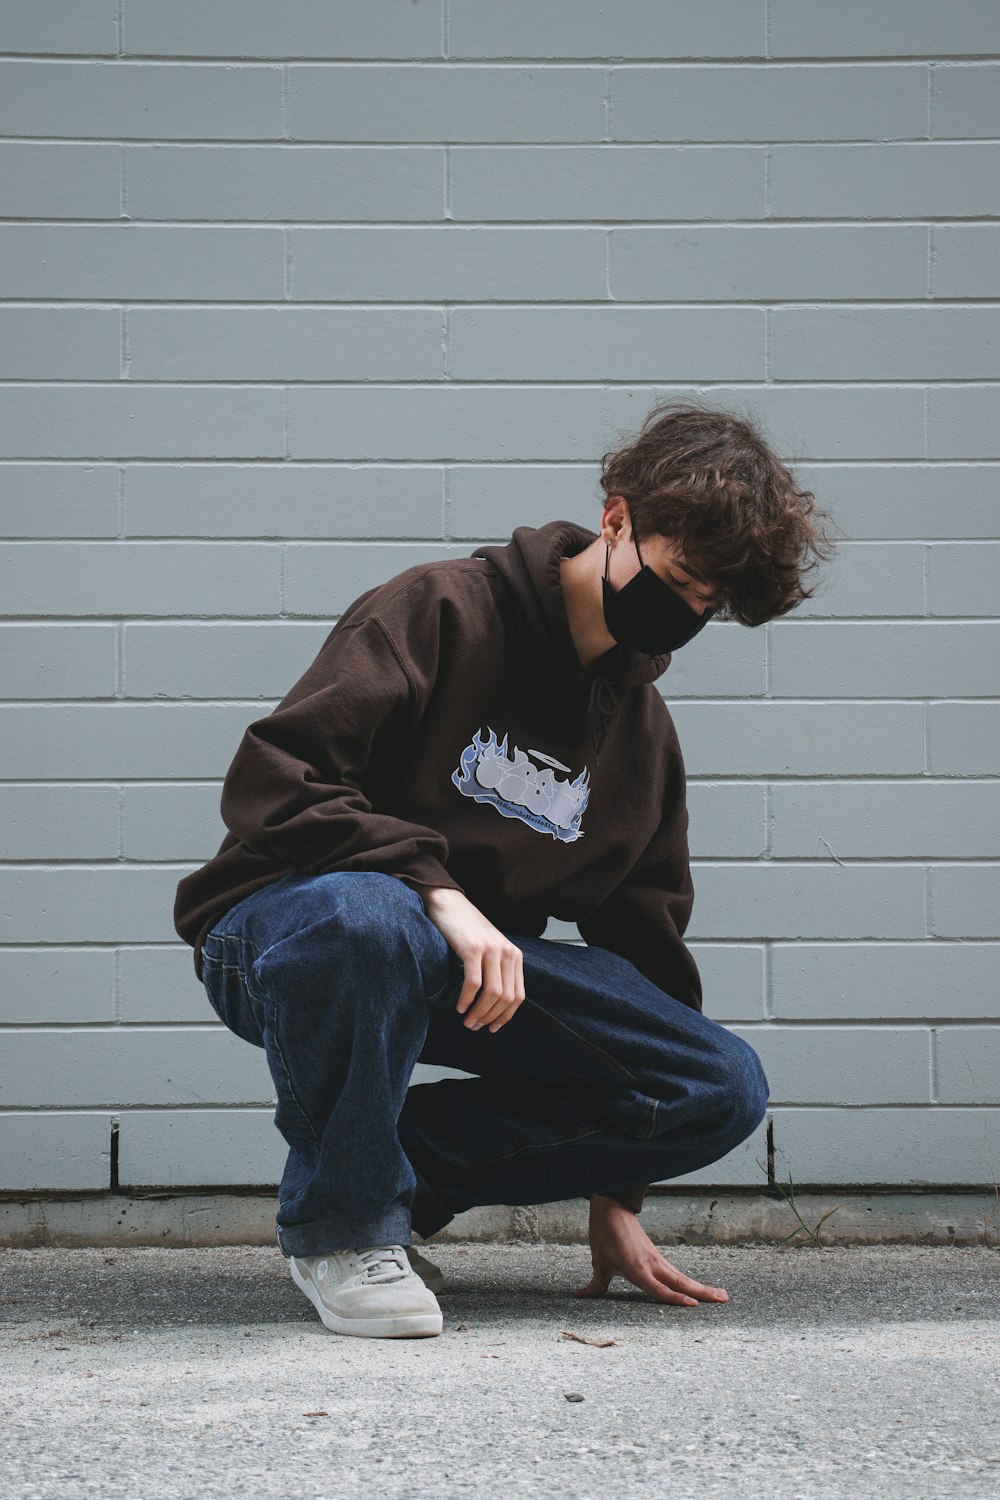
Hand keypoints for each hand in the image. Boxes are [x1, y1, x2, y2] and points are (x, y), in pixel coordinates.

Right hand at [421, 887, 525, 1034]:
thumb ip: (497, 970)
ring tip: (467, 1021)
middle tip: (475, 1027)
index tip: (492, 1028)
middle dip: (490, 1018)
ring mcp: (491, 950)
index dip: (506, 1017)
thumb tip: (493, 1006)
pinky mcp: (473, 949)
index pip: (518, 996)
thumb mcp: (490, 949)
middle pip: (506, 998)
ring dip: (479, 1013)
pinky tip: (460, 1007)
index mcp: (515, 956)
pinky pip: (474, 983)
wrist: (449, 903)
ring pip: (492, 994)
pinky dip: (467, 999)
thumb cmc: (466, 930)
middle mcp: (507, 953)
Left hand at [574, 1195, 729, 1306]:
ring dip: (702, 1286)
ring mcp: (657, 1260)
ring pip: (682, 1277)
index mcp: (637, 1268)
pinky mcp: (656, 1256)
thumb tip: (581, 1296)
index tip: (695, 1305)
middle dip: (703, 1292)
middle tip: (724, 1299)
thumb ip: (596, 1283)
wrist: (612, 1208)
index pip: (660, 1289)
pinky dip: (689, 1282)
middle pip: (681, 1282)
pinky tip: (698, 1289)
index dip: (676, 1298)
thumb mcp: (599, 1260)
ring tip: (722, 1295)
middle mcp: (651, 1265)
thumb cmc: (605, 1233)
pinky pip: (675, 1272)